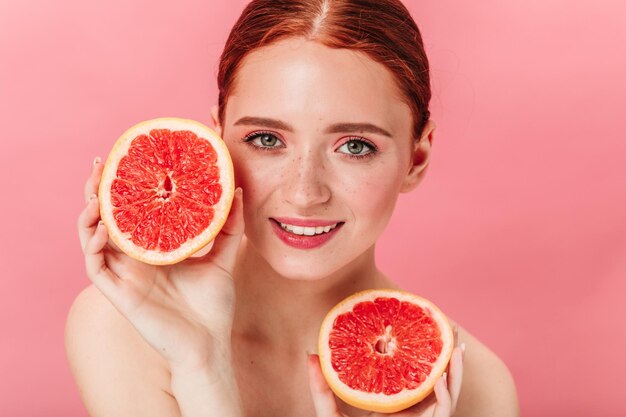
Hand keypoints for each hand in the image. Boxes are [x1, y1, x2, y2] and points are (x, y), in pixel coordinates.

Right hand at [77, 157, 244, 372]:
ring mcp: (125, 276)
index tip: (126, 158)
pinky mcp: (119, 294)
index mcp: (155, 250)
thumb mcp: (224, 258)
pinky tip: (102, 227)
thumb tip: (237, 190)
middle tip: (100, 164)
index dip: (125, 188)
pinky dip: (93, 245)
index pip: (132, 212)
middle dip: (98, 191)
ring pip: (92, 239)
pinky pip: (95, 266)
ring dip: (89, 214)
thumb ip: (229, 226)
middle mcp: (135, 260)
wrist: (210, 344)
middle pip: (106, 219)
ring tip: (95, 192)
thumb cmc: (213, 305)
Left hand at [307, 345, 463, 416]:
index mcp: (395, 402)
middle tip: (450, 330)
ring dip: (455, 372)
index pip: (412, 373)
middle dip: (446, 356)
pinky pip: (443, 413)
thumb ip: (321, 387)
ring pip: (448, 394)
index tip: (420, 326)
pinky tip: (439, 378)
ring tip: (455, 348)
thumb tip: (310, 355)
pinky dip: (445, 395)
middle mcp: (413, 411)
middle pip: (437, 379)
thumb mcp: (330, 413)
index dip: (419, 351)